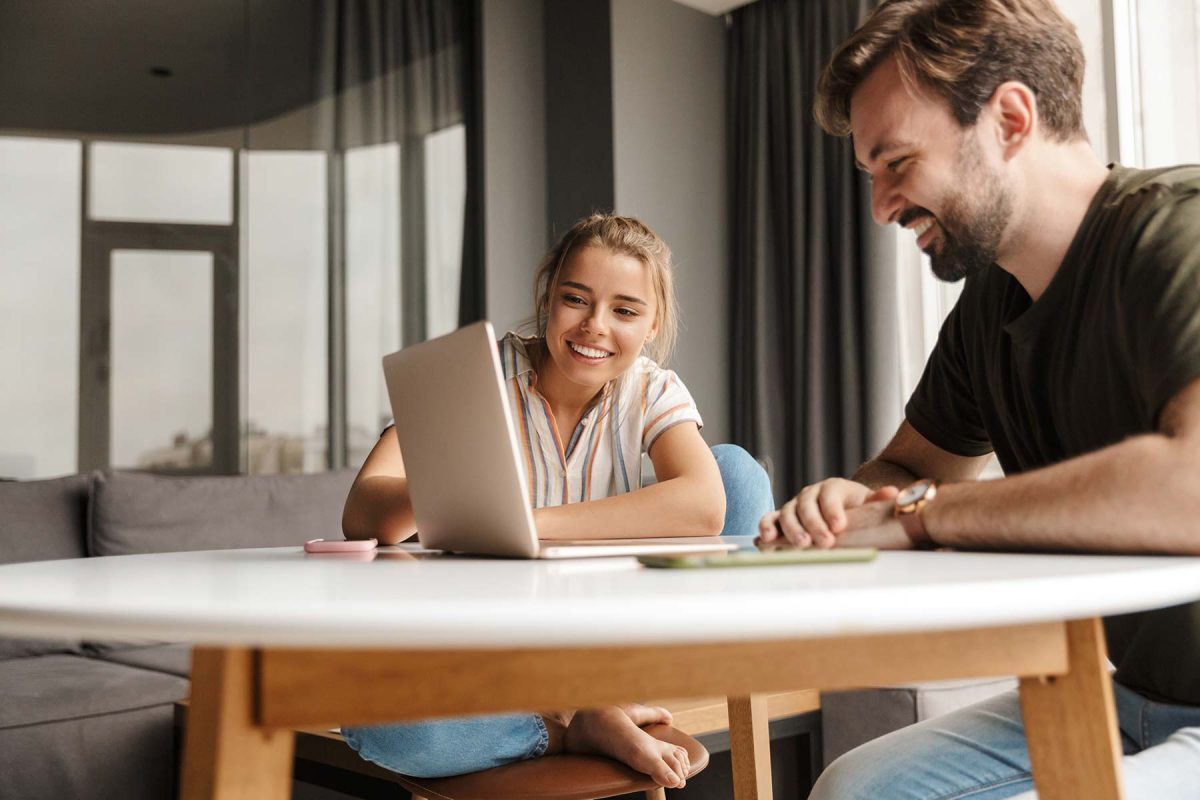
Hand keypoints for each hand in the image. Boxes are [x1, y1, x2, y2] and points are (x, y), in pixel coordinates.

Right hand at [757, 478, 899, 547]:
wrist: (841, 511)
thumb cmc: (856, 510)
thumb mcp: (868, 504)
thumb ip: (876, 500)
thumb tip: (891, 493)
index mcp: (833, 487)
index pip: (830, 494)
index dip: (832, 510)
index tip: (839, 526)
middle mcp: (810, 494)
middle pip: (807, 505)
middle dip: (814, 524)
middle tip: (824, 542)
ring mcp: (794, 506)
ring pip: (787, 513)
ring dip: (791, 529)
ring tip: (801, 546)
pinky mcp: (781, 519)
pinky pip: (770, 520)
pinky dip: (767, 528)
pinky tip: (767, 541)